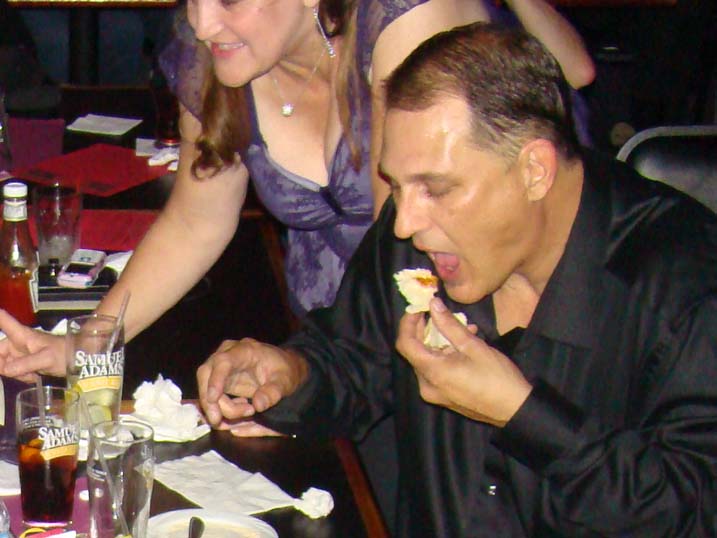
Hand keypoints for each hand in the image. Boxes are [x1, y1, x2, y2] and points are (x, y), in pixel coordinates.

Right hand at [0, 309, 65, 380]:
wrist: (76, 360)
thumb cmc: (63, 353)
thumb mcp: (46, 358)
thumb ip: (26, 364)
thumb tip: (5, 369)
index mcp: (20, 335)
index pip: (3, 320)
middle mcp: (16, 342)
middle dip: (4, 366)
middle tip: (19, 372)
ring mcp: (19, 353)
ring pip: (4, 365)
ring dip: (15, 373)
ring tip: (32, 373)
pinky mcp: (23, 363)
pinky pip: (13, 372)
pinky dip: (21, 376)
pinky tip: (34, 376)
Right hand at [197, 337, 308, 429]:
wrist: (285, 367)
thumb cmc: (285, 370)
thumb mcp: (285, 381)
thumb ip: (273, 392)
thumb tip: (258, 405)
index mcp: (244, 350)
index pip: (223, 361)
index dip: (216, 379)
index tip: (213, 398)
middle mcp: (227, 354)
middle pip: (206, 373)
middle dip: (208, 400)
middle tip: (218, 421)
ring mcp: (221, 366)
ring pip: (205, 386)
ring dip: (214, 407)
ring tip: (242, 414)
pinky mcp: (220, 378)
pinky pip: (211, 394)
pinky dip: (218, 407)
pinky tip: (240, 412)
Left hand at [396, 298, 532, 426]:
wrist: (516, 410)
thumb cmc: (497, 377)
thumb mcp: (474, 346)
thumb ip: (450, 325)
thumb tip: (433, 303)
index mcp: (433, 372)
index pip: (405, 344)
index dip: (408, 323)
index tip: (419, 308)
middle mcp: (427, 385)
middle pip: (414, 352)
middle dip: (423, 330)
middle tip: (436, 312)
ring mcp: (434, 393)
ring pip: (426, 360)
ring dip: (437, 341)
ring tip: (461, 327)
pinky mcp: (444, 397)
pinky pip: (435, 371)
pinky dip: (444, 355)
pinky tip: (463, 345)